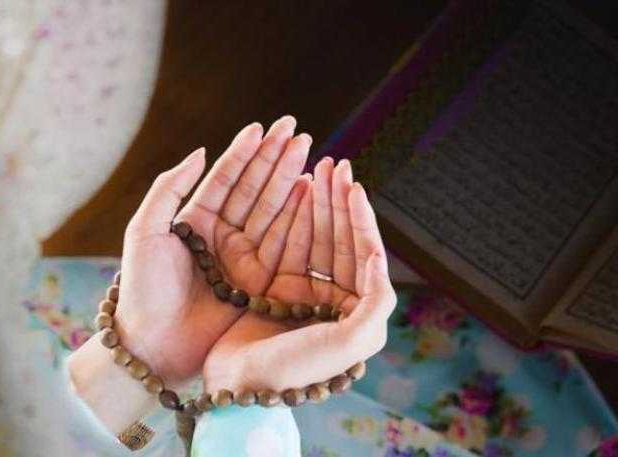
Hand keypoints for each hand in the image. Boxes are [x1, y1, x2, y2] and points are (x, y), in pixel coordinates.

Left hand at [114, 116, 312, 385]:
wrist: (153, 345)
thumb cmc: (142, 288)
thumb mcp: (144, 231)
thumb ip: (169, 188)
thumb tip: (199, 151)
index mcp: (194, 221)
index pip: (224, 178)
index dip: (244, 152)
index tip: (262, 127)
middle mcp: (222, 236)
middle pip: (254, 189)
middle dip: (274, 159)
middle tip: (296, 130)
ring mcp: (243, 258)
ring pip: (272, 210)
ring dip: (290, 180)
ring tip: (307, 151)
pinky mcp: (260, 281)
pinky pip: (283, 242)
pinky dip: (298, 216)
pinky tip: (309, 190)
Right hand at [203, 158, 396, 392]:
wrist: (239, 385)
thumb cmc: (295, 368)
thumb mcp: (349, 342)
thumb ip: (376, 302)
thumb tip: (378, 258)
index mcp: (359, 314)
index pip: (365, 254)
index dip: (360, 219)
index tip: (353, 187)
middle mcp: (336, 302)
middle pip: (342, 240)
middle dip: (339, 202)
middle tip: (335, 165)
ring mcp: (305, 293)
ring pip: (317, 237)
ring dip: (319, 203)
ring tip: (318, 168)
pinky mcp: (276, 289)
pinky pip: (289, 245)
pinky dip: (293, 218)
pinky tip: (296, 192)